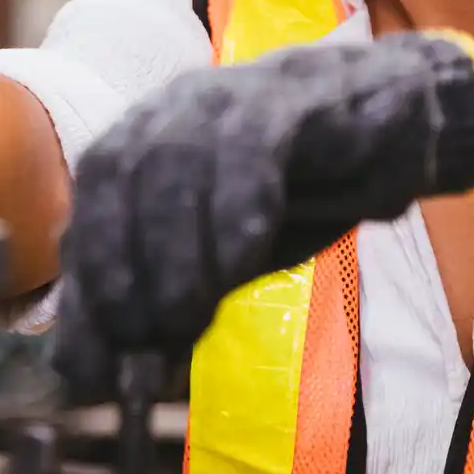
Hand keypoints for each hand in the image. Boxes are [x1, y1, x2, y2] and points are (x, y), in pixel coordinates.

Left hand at [51, 33, 473, 400]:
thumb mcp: (216, 264)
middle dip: (121, 267)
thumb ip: (150, 308)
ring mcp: (225, 96)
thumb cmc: (295, 195)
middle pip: (115, 178)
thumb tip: (79, 377)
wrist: (394, 127)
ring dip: (174, 251)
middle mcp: (168, 109)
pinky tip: (243, 258)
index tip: (98, 353)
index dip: (86, 283)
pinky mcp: (286, 98)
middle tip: (146, 337)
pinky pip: (248, 148)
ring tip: (189, 317)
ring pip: (174, 162)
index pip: (86, 209)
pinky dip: (236, 208)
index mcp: (139, 143)